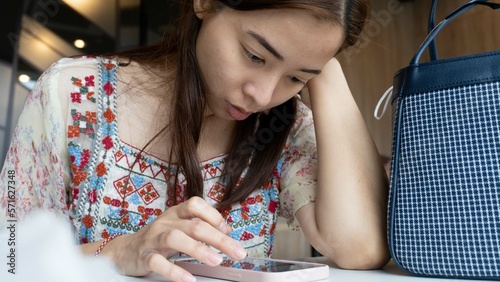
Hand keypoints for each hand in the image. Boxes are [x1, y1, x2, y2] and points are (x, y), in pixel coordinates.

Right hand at [105, 197, 246, 281]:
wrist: (125, 251)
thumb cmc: (158, 238)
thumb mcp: (179, 227)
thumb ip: (200, 226)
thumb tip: (226, 230)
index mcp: (175, 213)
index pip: (195, 204)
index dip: (213, 215)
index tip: (227, 230)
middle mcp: (166, 222)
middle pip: (194, 225)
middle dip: (218, 239)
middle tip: (237, 252)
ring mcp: (154, 239)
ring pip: (176, 239)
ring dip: (198, 250)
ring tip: (216, 261)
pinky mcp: (144, 256)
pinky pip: (158, 263)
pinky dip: (174, 271)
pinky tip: (188, 279)